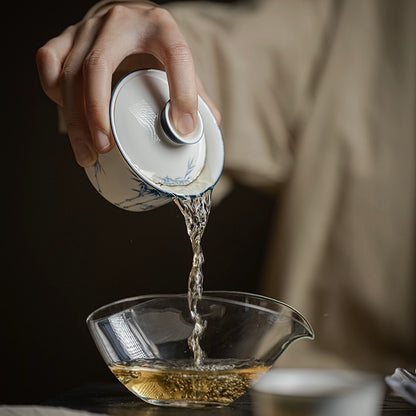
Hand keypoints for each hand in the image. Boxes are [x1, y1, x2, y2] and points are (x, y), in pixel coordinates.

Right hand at [36, 1, 219, 166]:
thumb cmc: (157, 45)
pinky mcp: (67, 34)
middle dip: (96, 113)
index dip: (183, 93)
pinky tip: (69, 113)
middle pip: (97, 66)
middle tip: (105, 148)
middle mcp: (120, 21)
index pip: (176, 56)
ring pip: (67, 71)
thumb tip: (195, 135)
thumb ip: (194, 95)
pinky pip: (48, 61)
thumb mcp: (181, 64)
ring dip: (74, 117)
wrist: (131, 16)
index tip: (183, 129)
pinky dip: (53, 91)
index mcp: (161, 26)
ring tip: (88, 152)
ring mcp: (88, 27)